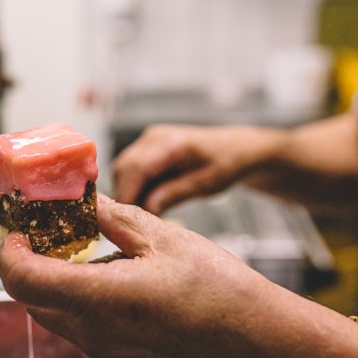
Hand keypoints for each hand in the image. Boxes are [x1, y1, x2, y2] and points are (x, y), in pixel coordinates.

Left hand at [0, 194, 272, 357]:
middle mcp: (96, 337)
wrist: (261, 344)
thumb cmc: (224, 293)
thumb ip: (111, 217)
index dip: (9, 250)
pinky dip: (79, 302)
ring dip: (56, 282)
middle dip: (31, 261)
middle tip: (50, 231)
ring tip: (86, 252)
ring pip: (55, 315)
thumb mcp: (163, 238)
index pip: (21, 279)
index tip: (18, 228)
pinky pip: (80, 331)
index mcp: (103, 301)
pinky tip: (111, 280)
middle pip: (32, 298)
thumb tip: (79, 200)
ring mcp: (106, 356)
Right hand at [113, 124, 276, 214]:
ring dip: (129, 192)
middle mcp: (154, 137)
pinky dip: (134, 187)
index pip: (136, 168)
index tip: (127, 218)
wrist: (234, 148)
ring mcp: (148, 141)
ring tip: (147, 211)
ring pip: (122, 170)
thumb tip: (147, 208)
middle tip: (138, 221)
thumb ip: (173, 193)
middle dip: (126, 196)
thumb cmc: (226, 162)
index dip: (127, 194)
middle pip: (123, 168)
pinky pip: (130, 169)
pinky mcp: (146, 148)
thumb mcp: (204, 184)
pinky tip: (149, 200)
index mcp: (171, 143)